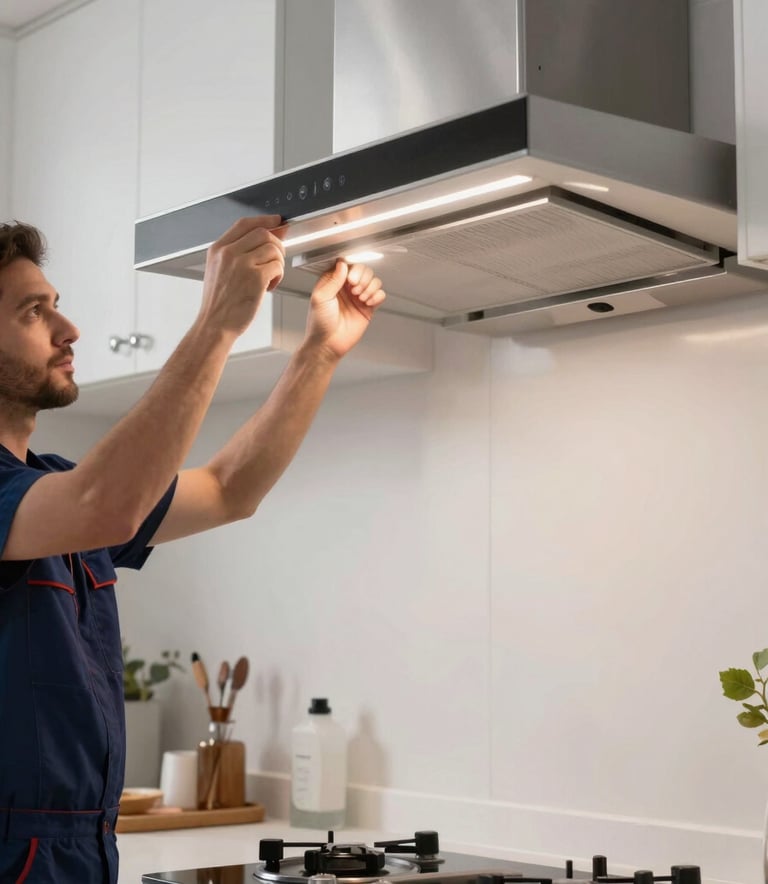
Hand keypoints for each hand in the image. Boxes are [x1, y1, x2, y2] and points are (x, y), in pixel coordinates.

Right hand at [198, 216, 285, 336]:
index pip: (244, 223)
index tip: (277, 221)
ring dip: (278, 263)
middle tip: (276, 259)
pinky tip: (269, 286)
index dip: (264, 220)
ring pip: (273, 249)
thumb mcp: (218, 271)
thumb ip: (237, 253)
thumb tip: (264, 237)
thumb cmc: (219, 304)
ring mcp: (242, 264)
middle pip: (263, 233)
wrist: (214, 326)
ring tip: (270, 277)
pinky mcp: (255, 277)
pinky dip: (278, 276)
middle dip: (276, 245)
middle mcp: (228, 253)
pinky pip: (277, 266)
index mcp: (218, 249)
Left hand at [305, 260, 385, 358]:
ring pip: (373, 280)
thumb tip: (342, 264)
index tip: (350, 279)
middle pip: (363, 270)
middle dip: (362, 277)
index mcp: (333, 282)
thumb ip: (333, 279)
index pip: (347, 265)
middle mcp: (346, 288)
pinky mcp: (367, 308)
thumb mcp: (320, 298)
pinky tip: (367, 303)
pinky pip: (380, 295)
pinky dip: (377, 296)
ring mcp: (358, 297)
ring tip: (360, 297)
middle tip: (355, 289)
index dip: (352, 269)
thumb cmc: (319, 324)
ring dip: (370, 286)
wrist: (328, 345)